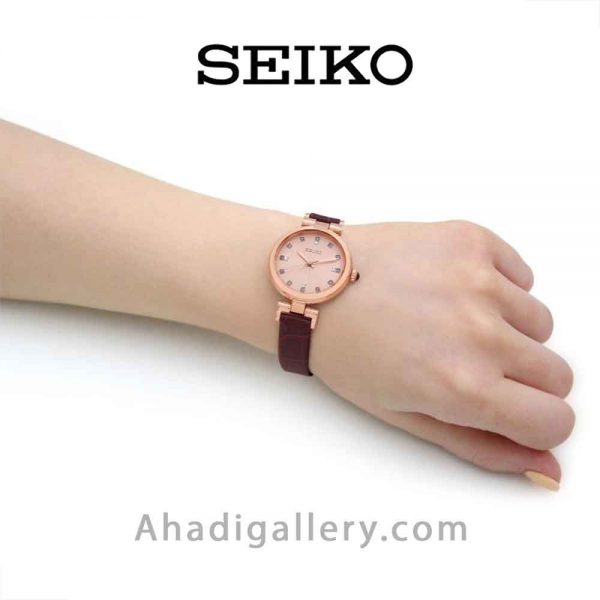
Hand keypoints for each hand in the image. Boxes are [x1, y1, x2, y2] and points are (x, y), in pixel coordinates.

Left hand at [310, 220, 573, 485]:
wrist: (312, 285)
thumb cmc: (346, 353)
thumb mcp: (405, 415)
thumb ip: (482, 447)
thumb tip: (546, 469)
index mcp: (462, 386)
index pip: (555, 420)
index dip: (535, 423)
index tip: (511, 411)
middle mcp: (480, 332)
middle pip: (557, 374)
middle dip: (522, 380)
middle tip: (468, 364)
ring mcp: (478, 279)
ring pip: (541, 323)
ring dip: (508, 330)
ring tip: (450, 323)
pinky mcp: (471, 239)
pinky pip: (521, 274)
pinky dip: (497, 287)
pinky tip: (450, 290)